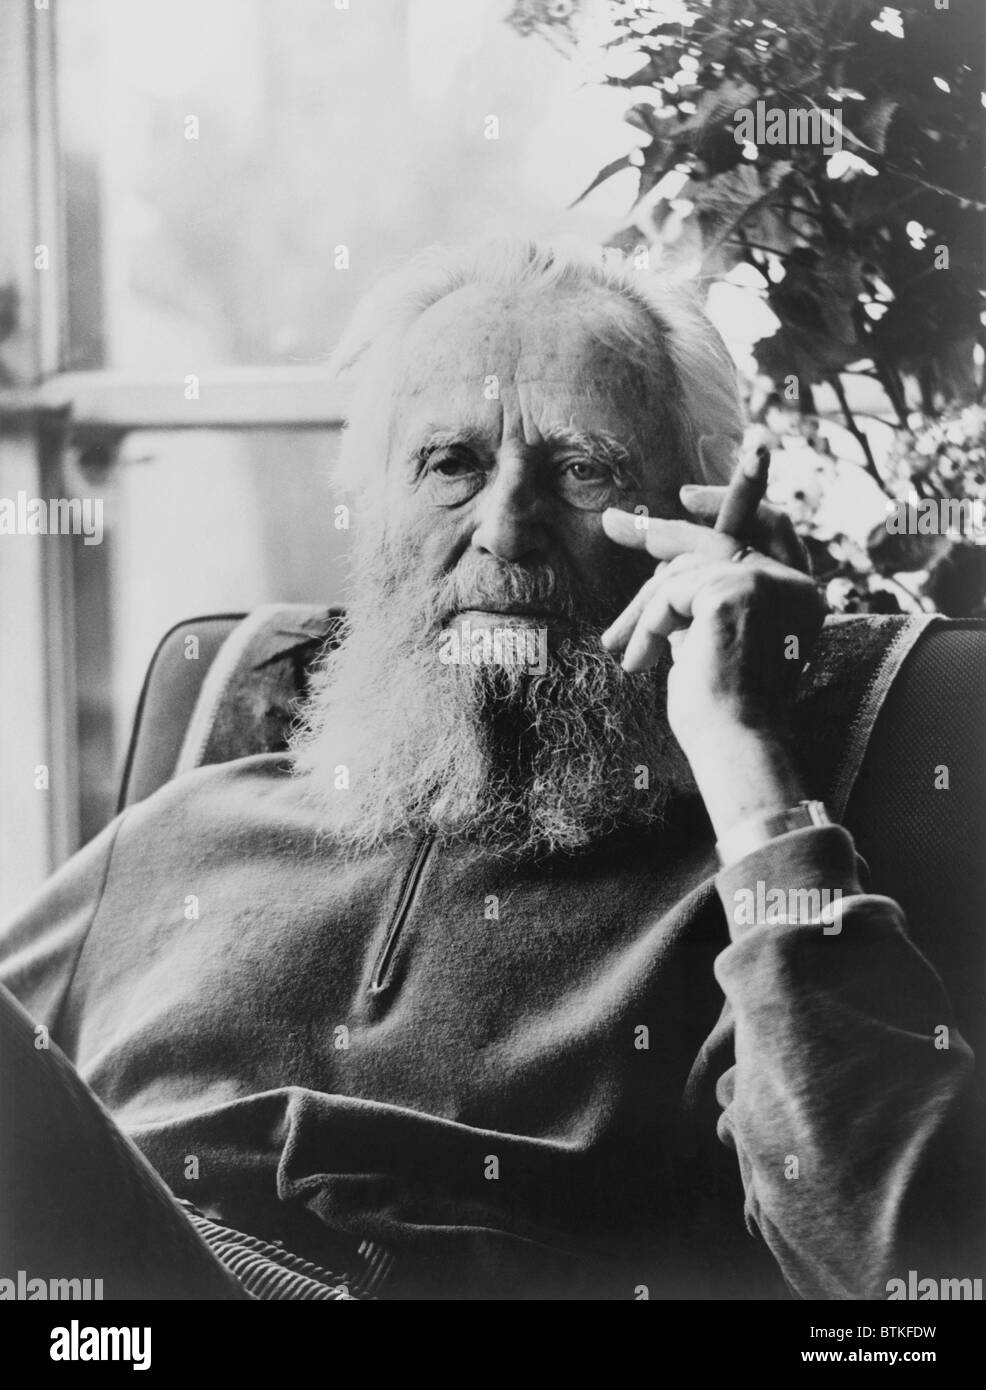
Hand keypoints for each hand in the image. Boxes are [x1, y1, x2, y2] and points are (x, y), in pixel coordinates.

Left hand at [600, 485, 824, 819]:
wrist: (737, 747)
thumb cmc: (723, 713)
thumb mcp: (714, 641)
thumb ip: (706, 602)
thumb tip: (665, 571)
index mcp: (799, 596)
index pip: (769, 526)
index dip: (730, 500)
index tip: (684, 497)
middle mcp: (795, 583)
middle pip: (720, 535)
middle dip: (663, 530)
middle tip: (616, 524)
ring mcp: (769, 582)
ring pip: (685, 568)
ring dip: (646, 608)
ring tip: (624, 646)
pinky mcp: (736, 589)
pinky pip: (671, 591)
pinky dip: (648, 624)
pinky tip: (642, 660)